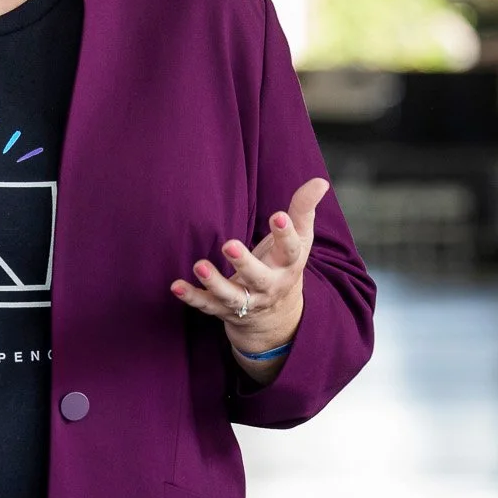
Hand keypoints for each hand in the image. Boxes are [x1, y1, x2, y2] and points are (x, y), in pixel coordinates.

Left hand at [172, 177, 327, 358]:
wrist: (276, 315)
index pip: (291, 250)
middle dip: (244, 263)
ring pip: (231, 296)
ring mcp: (246, 299)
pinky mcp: (223, 309)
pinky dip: (191, 297)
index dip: (286, 235)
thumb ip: (304, 209)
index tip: (278, 216)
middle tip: (229, 244)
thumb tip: (320, 181)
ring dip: (214, 282)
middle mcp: (268, 286)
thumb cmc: (284, 264)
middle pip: (259, 277)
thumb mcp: (300, 239)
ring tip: (199, 264)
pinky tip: (176, 285)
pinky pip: (206, 305)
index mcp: (288, 265)